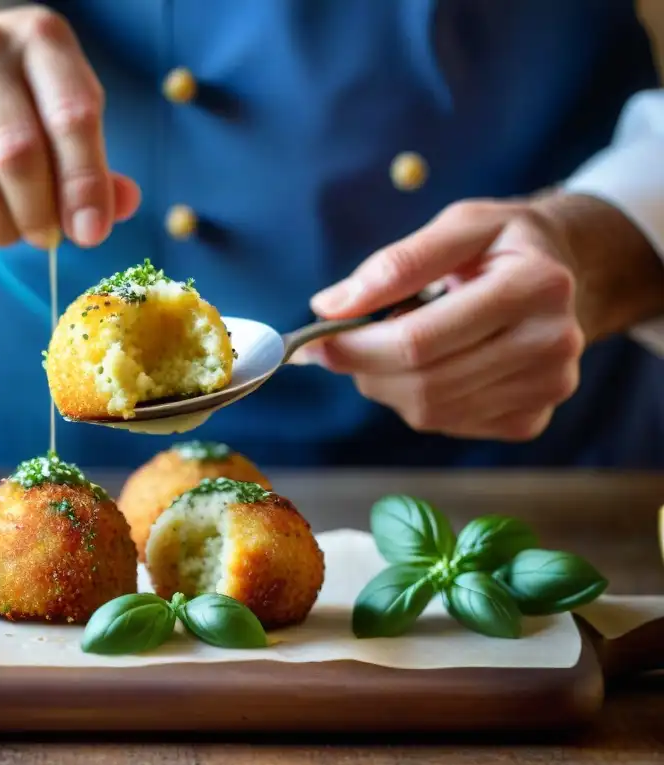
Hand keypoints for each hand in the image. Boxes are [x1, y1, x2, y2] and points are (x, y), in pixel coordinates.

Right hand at [0, 5, 140, 251]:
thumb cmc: (28, 114)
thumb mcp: (71, 129)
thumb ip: (97, 171)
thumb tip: (119, 207)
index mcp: (41, 38)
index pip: (72, 116)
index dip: (85, 184)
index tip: (90, 233)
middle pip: (16, 155)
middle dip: (39, 215)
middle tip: (45, 236)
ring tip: (8, 228)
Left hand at [294, 199, 587, 441]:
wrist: (565, 275)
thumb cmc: (501, 245)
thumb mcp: (458, 225)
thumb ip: (395, 264)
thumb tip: (329, 307)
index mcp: (535, 286)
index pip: (419, 341)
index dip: (354, 347)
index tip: (313, 342)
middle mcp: (552, 344)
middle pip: (423, 384)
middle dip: (365, 368)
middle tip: (339, 346)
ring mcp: (546, 389)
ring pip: (430, 411)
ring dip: (388, 384)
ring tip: (391, 346)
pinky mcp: (532, 420)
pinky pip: (449, 424)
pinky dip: (419, 399)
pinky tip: (431, 365)